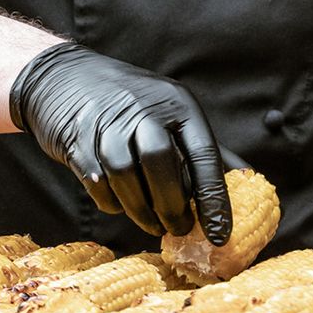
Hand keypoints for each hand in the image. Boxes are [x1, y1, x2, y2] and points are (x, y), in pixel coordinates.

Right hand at [9, 42, 231, 243]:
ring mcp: (106, 122)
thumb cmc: (131, 104)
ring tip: (152, 225)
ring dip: (141, 210)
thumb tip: (247, 182)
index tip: (221, 234)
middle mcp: (143, 109)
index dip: (214, 198)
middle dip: (172, 205)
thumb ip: (203, 149)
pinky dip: (111, 202)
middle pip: (160, 162)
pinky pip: (96, 181)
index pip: (203, 153)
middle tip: (180, 229)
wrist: (65, 77)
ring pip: (124, 174)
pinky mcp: (76, 139)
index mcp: (177, 104)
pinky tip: (121, 205)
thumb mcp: (171, 113)